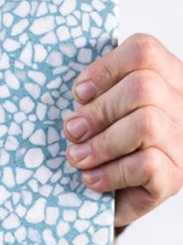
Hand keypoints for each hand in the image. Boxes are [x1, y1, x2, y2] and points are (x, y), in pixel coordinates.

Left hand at [63, 32, 182, 227]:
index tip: (79, 93)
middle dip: (98, 110)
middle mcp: (181, 105)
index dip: (105, 68)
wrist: (110, 193)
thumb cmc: (99, 140)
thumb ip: (91, 91)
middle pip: (143, 87)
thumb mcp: (94, 106)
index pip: (143, 51)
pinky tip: (92, 178)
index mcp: (163, 76)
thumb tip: (77, 94)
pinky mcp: (177, 176)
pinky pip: (148, 164)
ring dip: (101, 143)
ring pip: (147, 124)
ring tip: (77, 157)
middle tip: (72, 130)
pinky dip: (111, 172)